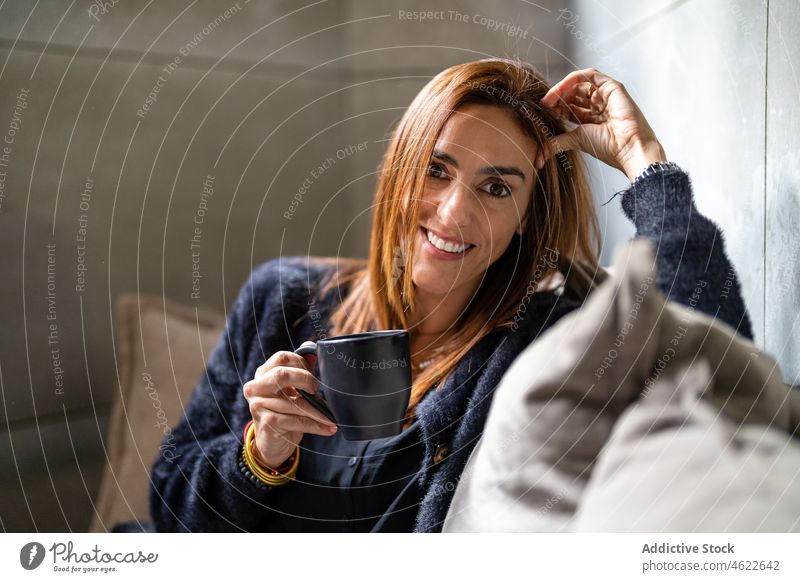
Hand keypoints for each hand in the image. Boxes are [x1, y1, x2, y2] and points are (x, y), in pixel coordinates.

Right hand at [242, 350, 336, 468]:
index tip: (314, 375)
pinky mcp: (267, 423)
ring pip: (295, 402)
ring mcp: (258, 405)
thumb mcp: (291, 390)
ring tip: (332, 416)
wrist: (272, 443)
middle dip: (306, 380)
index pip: (282, 358)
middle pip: (281, 375)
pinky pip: (297, 421)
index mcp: (262, 374)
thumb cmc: (284, 412)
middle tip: (318, 390)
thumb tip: (313, 351)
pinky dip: (316, 425)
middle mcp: (255, 387)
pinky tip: (328, 428)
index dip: (302, 363)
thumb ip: (300, 371)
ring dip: (318, 410)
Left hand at [536, 68, 666, 180]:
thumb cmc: (609, 147)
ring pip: (578, 84)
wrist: (628, 148)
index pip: (568, 107)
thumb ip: (556, 144)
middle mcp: (598, 106)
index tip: (541, 112)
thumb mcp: (576, 141)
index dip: (554, 108)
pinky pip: (589, 75)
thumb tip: (537, 158)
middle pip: (572, 95)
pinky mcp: (612, 86)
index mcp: (591, 119)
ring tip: (549, 100)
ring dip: (561, 89)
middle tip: (542, 106)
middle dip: (555, 99)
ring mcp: (605, 95)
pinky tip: (559, 89)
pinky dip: (571, 80)